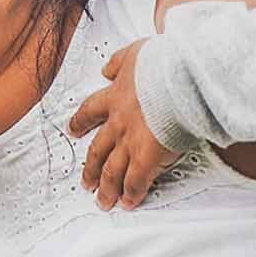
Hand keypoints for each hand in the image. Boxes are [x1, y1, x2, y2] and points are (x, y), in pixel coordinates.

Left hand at [69, 40, 181, 210]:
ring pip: (111, 170)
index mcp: (115, 96)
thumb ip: (119, 61)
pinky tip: (129, 203)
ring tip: (102, 201)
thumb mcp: (135, 52)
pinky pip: (135, 182)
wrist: (181, 78)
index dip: (81, 122)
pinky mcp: (147, 157)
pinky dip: (131, 194)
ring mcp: (131, 142)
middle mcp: (118, 122)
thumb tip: (107, 68)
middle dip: (90, 167)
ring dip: (106, 187)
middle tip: (84, 181)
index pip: (91, 111)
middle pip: (97, 150)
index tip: (75, 129)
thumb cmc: (165, 63)